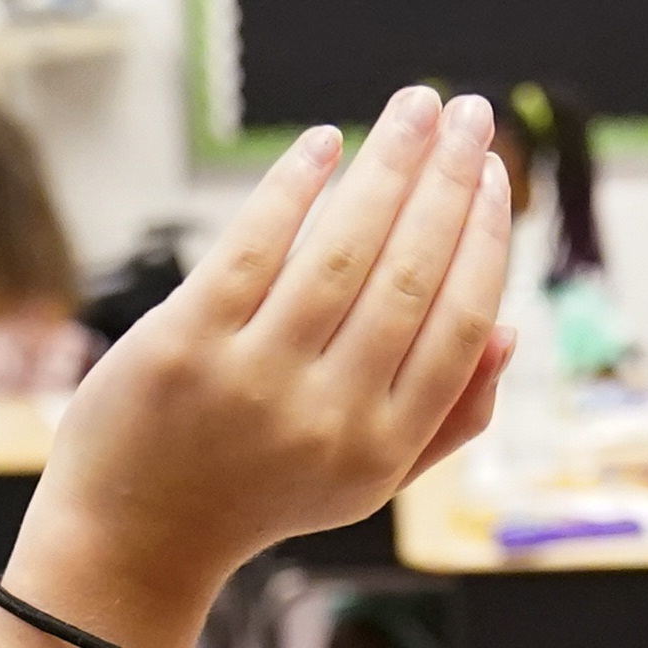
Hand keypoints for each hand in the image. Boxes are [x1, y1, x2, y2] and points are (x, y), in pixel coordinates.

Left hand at [9, 88, 516, 647]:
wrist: (136, 540)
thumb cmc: (261, 493)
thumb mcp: (366, 480)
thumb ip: (447, 419)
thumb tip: (511, 333)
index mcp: (384, 449)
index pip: (460, 325)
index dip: (485, 240)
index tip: (493, 176)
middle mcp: (327, 416)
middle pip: (408, 276)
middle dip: (448, 182)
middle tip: (468, 114)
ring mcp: (253, 379)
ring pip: (340, 251)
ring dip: (387, 165)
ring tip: (414, 107)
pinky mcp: (184, 344)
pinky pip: (253, 247)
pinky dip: (293, 186)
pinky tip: (325, 143)